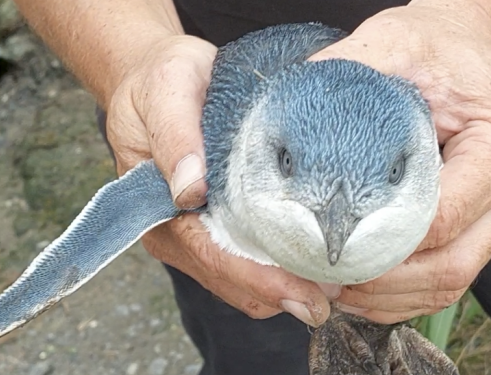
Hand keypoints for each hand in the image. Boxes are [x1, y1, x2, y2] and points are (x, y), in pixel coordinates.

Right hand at [106, 35, 329, 326]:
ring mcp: (194, 236)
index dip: (258, 279)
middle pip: (231, 281)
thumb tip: (190, 190)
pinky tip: (308, 261)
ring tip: (330, 281)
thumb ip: (175, 135)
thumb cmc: (163, 83)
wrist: (159, 84)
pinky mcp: (214, 229)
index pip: (210, 255)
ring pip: (242, 283)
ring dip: (283, 287)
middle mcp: (175, 233)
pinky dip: (278, 270)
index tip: (306, 295)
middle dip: (281, 293)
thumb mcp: (167, 92)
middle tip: (335, 293)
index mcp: (155, 208)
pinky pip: (247, 264)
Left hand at [310, 3, 490, 323]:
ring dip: (390, 297)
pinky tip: (363, 289)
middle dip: (382, 284)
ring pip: (450, 282)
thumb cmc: (432, 46)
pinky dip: (404, 293)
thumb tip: (282, 116)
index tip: (326, 250)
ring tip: (336, 291)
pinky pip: (448, 277)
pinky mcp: (480, 223)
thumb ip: (345, 75)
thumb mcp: (392, 44)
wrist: (460, 48)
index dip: (380, 245)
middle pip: (449, 265)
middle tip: (325, 281)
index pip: (439, 218)